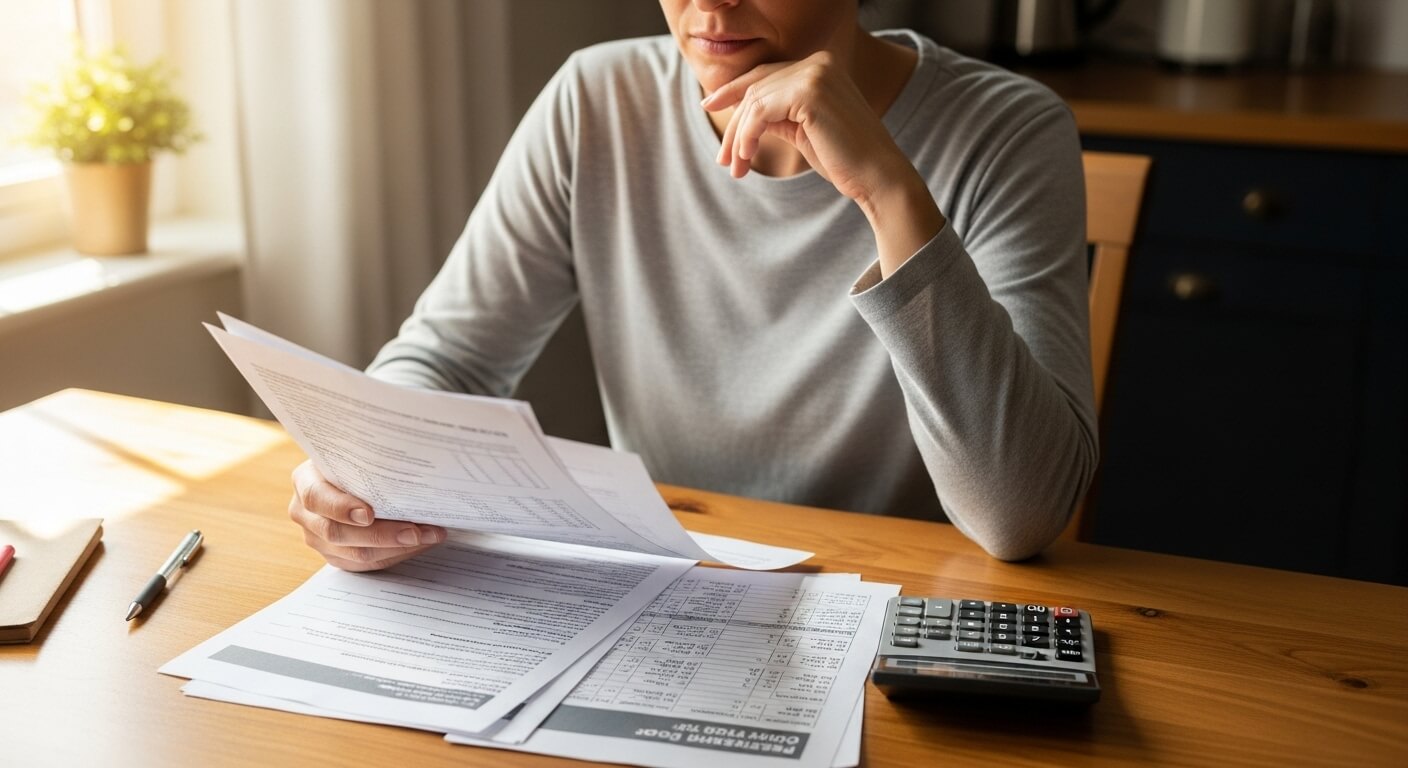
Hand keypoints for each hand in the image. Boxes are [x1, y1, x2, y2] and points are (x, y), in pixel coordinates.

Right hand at [288, 460, 445, 571]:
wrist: (346, 473)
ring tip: (429, 536)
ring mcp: (317, 539)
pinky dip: (395, 555)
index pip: (316, 498)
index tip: (369, 514)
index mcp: (305, 482)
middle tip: (415, 532)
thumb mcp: (354, 452)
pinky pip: (366, 564)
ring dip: (397, 548)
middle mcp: (305, 514)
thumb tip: (411, 465)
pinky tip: (419, 544)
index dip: (341, 508)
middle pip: (338, 533)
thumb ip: (368, 459)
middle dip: (382, 535)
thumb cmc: (355, 460)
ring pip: (355, 554)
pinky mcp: (335, 556)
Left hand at [701, 51, 943, 277]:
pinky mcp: (809, 92)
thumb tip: (741, 114)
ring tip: (734, 167)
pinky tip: (745, 157)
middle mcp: (818, 62)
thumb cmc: (843, 159)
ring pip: (755, 101)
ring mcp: (815, 74)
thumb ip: (777, 114)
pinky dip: (747, 136)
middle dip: (734, 125)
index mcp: (820, 66)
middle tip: (722, 160)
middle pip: (756, 88)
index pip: (765, 74)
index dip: (733, 89)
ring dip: (738, 137)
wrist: (876, 176)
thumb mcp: (802, 130)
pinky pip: (760, 112)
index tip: (708, 105)